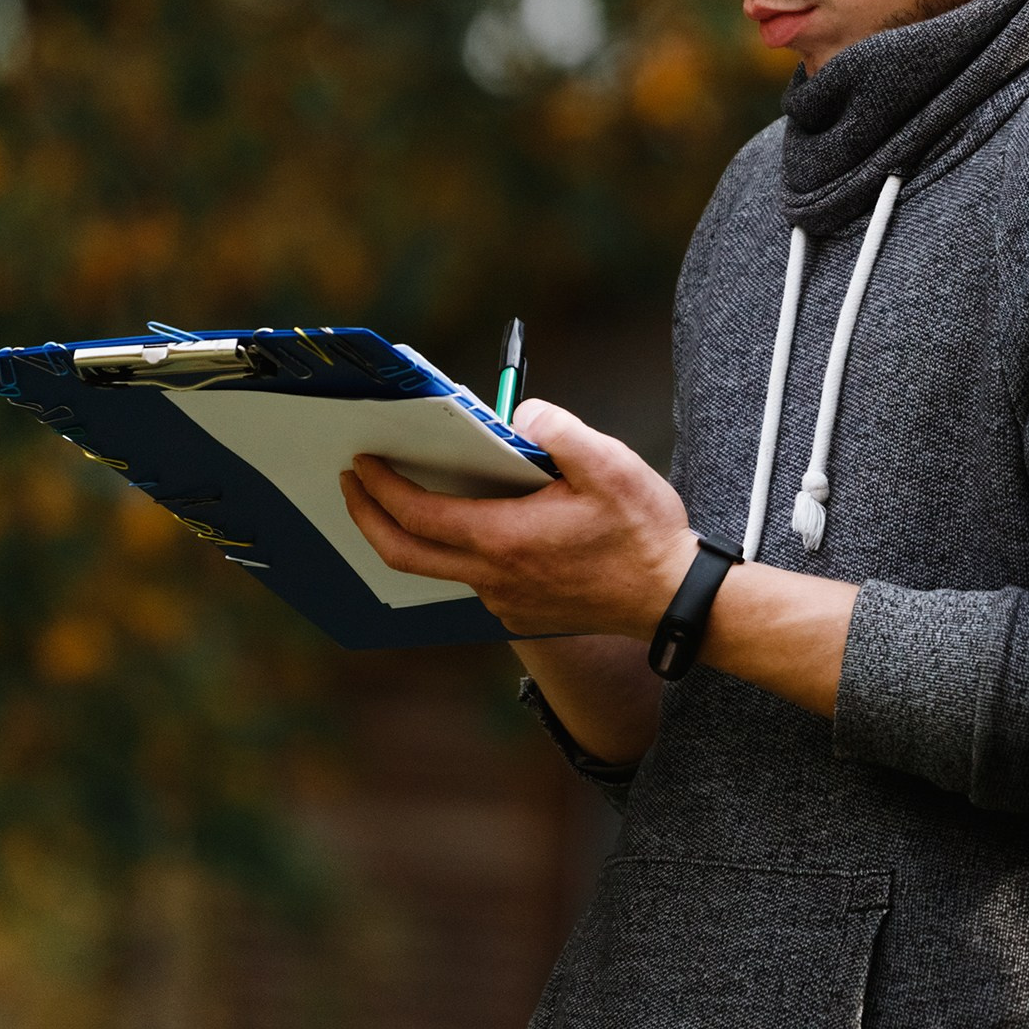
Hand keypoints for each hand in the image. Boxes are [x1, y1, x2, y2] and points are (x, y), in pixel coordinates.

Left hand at [338, 398, 695, 641]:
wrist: (675, 600)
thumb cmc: (645, 534)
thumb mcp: (609, 464)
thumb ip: (557, 429)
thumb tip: (519, 415)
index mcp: (504, 538)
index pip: (417, 514)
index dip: (380, 487)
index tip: (362, 462)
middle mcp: (494, 578)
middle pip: (404, 553)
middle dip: (367, 517)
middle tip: (353, 485)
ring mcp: (506, 602)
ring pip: (440, 569)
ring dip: (414, 534)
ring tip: (407, 498)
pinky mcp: (524, 613)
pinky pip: (474, 581)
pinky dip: (456, 551)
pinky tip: (472, 525)